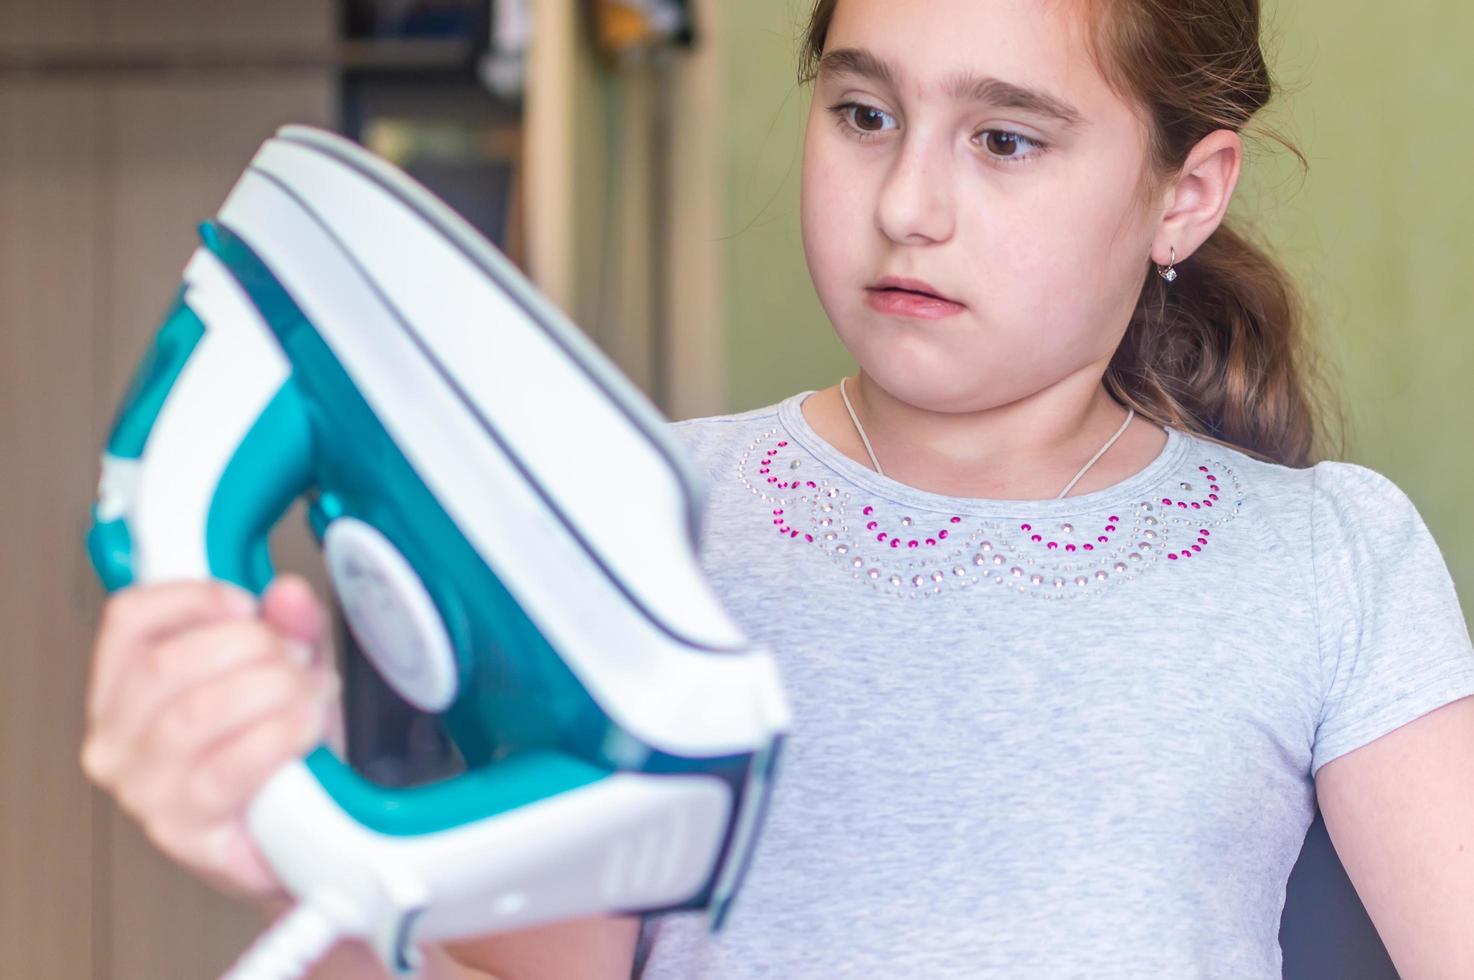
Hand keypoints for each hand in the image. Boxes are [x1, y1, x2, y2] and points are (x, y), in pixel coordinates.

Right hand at [80, 573, 342, 904]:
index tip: (245, 603)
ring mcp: (142, 788)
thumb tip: (290, 595)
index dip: (191, 599)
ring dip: (270, 691)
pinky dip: (277, 736)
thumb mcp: (289, 672)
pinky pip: (225, 769)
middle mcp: (116, 738)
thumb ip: (293, 628)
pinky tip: (304, 728)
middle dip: (251, 648)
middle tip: (297, 659)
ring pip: (196, 713)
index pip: (128, 620)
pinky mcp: (180, 830)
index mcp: (126, 687)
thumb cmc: (276, 753)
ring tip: (310, 694)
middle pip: (167, 663)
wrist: (295, 839)